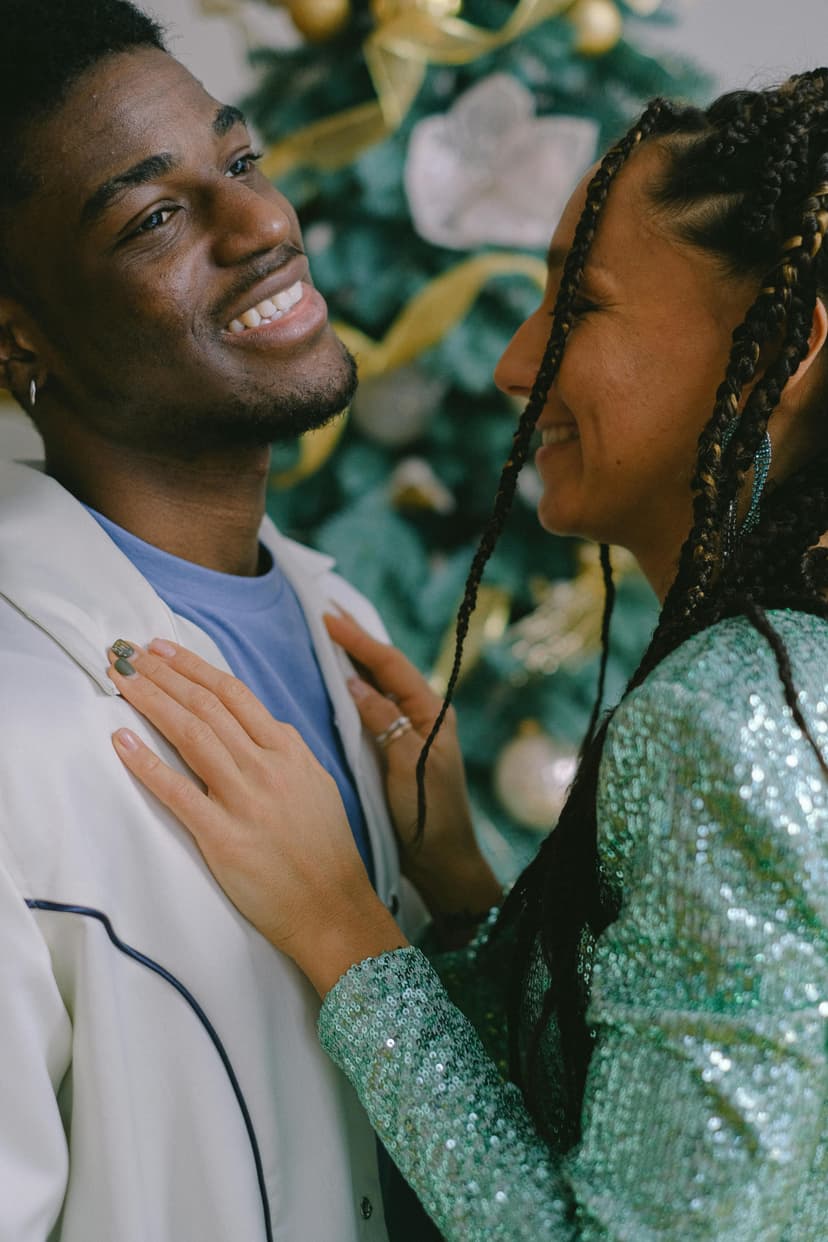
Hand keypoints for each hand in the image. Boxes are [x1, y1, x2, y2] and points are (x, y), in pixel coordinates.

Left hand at [108, 641, 406, 995]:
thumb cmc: (324, 848)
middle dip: (163, 673)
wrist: (332, 907)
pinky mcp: (223, 837)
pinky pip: (177, 792)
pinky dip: (146, 763)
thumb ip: (285, 751)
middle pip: (206, 705)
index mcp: (289, 750)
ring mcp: (245, 800)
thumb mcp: (315, 784)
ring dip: (151, 701)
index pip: (233, 693)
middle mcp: (266, 766)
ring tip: (120, 678)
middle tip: (127, 653)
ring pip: (191, 735)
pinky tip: (121, 740)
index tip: (162, 649)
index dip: (193, 667)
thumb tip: (255, 724)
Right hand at [324, 611, 500, 918]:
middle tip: (325, 611)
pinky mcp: (394, 750)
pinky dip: (352, 691)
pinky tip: (334, 683)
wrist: (440, 860)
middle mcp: (422, 716)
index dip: (359, 640)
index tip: (328, 617)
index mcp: (432, 713)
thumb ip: (384, 721)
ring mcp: (408, 732)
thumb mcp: (406, 764)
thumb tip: (354, 682)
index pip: (391, 665)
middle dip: (356, 640)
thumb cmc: (429, 815)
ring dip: (353, 662)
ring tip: (325, 637)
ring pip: (377, 686)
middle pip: (385, 668)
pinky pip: (372, 710)